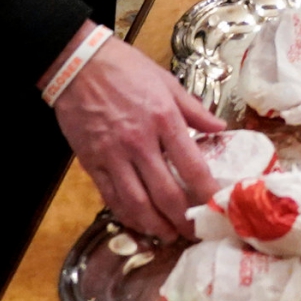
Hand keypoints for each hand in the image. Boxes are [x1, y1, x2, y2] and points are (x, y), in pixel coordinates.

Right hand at [52, 34, 223, 240]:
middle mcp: (140, 142)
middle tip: (195, 232)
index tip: (217, 207)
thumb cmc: (126, 69)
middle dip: (183, 219)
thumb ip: (195, 109)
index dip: (206, 192)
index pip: (192, 166)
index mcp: (164, 120)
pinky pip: (111, 197)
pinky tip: (139, 222)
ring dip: (156, 225)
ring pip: (137, 202)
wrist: (80, 65)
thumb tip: (221, 127)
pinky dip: (127, 214)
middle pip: (166, 193)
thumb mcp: (167, 82)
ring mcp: (113, 155)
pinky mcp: (92, 162)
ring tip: (170, 235)